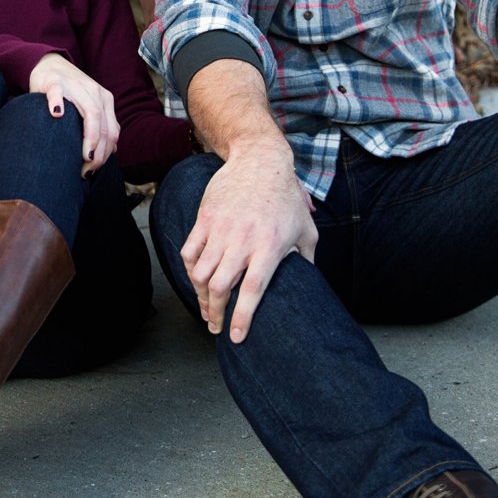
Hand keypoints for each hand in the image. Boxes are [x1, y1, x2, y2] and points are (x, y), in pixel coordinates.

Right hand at [29, 52, 118, 176]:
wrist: (49, 65)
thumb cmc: (68, 92)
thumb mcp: (89, 106)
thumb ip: (102, 125)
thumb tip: (113, 150)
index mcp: (104, 100)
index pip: (111, 132)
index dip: (106, 154)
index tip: (94, 169)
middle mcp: (94, 92)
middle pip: (103, 125)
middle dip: (98, 152)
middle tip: (86, 170)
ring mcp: (75, 85)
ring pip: (90, 112)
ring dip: (89, 137)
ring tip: (81, 156)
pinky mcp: (55, 81)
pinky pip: (58, 92)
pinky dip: (58, 103)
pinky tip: (56, 115)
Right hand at [181, 144, 317, 343]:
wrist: (260, 160)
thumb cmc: (286, 197)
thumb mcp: (306, 229)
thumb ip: (307, 259)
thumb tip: (308, 285)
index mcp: (270, 246)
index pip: (252, 290)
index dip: (243, 317)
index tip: (236, 337)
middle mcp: (243, 240)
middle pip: (220, 287)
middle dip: (216, 313)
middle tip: (216, 327)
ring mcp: (220, 229)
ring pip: (200, 272)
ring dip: (201, 296)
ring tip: (206, 308)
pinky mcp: (205, 218)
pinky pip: (189, 251)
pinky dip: (189, 270)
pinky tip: (196, 279)